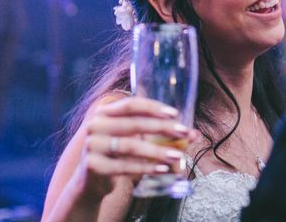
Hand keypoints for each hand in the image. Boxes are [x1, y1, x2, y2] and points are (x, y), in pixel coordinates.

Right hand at [76, 96, 198, 197]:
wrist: (91, 181)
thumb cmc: (118, 154)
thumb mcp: (134, 139)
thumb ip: (159, 134)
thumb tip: (194, 134)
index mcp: (105, 112)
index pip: (131, 104)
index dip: (153, 107)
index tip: (174, 113)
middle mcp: (95, 125)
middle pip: (134, 124)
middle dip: (162, 128)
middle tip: (183, 133)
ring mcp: (92, 145)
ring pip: (130, 146)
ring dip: (157, 151)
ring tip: (177, 155)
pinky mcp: (93, 166)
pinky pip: (123, 166)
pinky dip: (145, 168)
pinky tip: (162, 169)